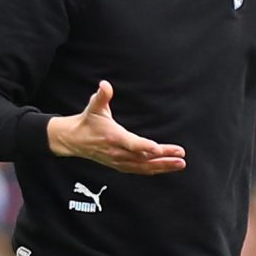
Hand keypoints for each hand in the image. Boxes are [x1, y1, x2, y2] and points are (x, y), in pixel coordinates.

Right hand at [47, 81, 186, 174]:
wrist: (74, 140)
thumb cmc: (87, 122)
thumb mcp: (94, 107)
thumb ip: (102, 96)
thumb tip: (105, 85)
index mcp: (113, 137)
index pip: (131, 144)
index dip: (144, 146)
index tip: (158, 148)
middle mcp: (117, 152)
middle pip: (143, 157)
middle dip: (163, 157)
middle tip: (180, 155)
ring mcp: (119, 161)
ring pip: (144, 167)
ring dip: (163, 166)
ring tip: (180, 163)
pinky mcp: (120, 165)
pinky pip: (139, 170)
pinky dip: (154, 170)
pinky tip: (167, 168)